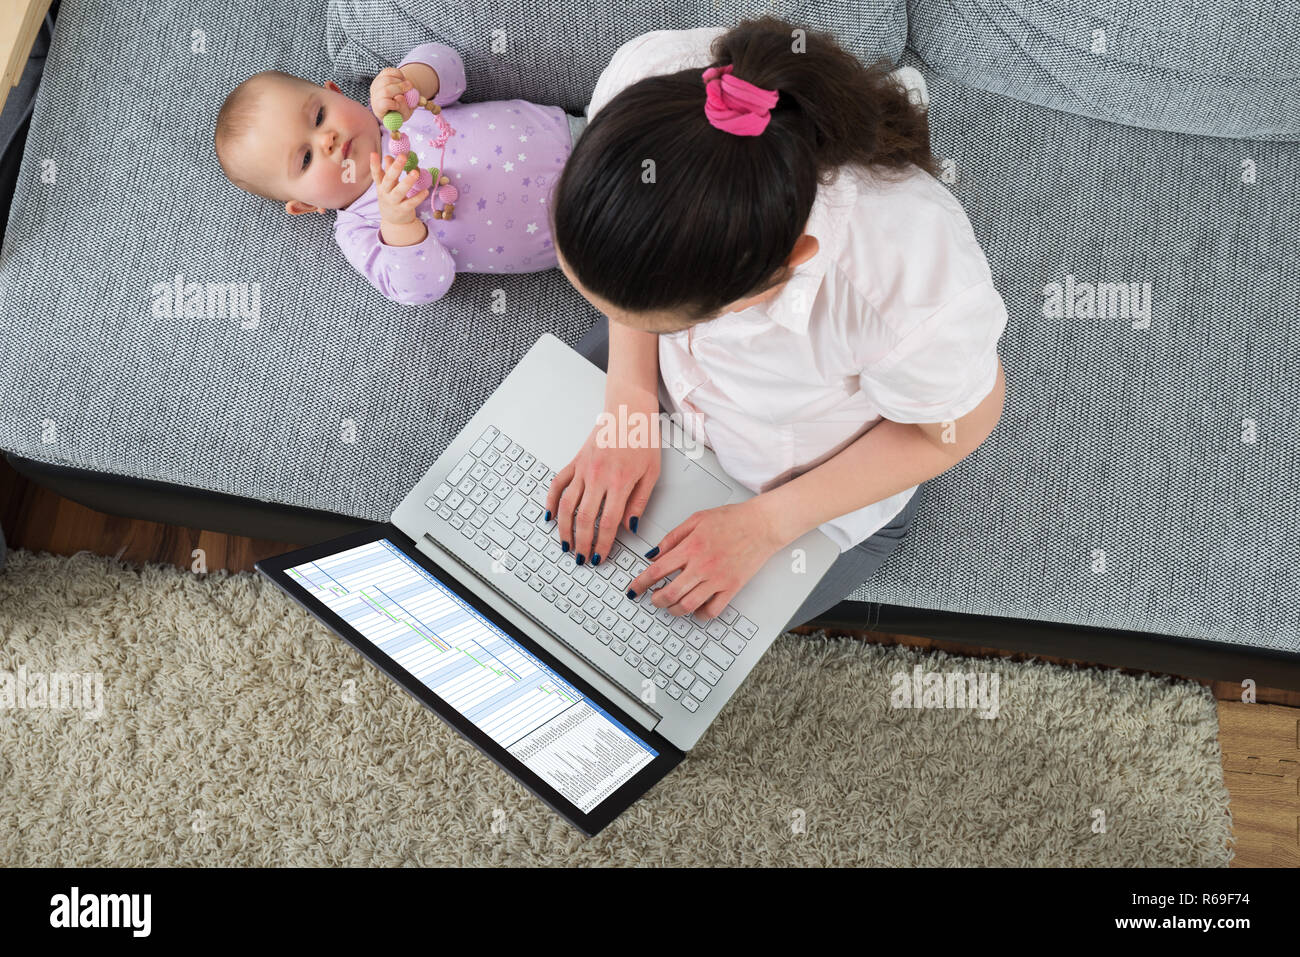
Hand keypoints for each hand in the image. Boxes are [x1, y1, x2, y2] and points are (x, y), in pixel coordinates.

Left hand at [369, 67, 412, 121]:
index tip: (402, 102)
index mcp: (379, 109)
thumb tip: (400, 97)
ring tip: (406, 87)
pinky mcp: (380, 76)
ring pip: (388, 79)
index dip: (394, 103)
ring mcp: (376, 85)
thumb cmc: (401, 109)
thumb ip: (404, 108)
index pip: (383, 104)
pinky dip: (399, 74)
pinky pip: (390, 71)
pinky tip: (402, 80)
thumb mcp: (405, 113)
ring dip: (401, 81)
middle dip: (400, 88)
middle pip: (386, 91)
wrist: (398, 99)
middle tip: (410, 87)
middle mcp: (375, 97)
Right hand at [369, 152, 427, 242]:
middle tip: (402, 156)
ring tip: (415, 172)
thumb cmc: (391, 198)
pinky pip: (410, 203)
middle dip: (395, 168)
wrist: (394, 222)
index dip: (374, 164)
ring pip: (399, 192)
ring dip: (407, 182)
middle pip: (388, 180)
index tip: (373, 153)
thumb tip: (388, 156)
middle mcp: (385, 194)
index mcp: (381, 186)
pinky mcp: (403, 210)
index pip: (376, 174)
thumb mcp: (388, 186)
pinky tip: (425, 191)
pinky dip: (418, 197)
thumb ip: (388, 171)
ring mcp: (393, 203)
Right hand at [545, 398, 660, 565]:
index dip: (602, 544)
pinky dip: (551, 501)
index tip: (600, 557)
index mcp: (619, 482)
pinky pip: (557, 484)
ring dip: (564, 529)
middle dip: (582, 544)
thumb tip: (629, 528)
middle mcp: (597, 476)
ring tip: (566, 545)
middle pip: (584, 519)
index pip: (607, 522)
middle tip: (583, 558)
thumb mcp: (651, 473)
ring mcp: (583, 468)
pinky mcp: (575, 461)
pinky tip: (550, 517)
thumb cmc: (643, 438)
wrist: (628, 411)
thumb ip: (639, 502)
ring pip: (566, 505)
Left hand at [627, 498, 783, 618]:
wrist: (762, 524)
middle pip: (669, 593)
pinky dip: (701, 614)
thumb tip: (653, 554)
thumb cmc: (732, 519)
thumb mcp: (696, 519)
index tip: (633, 589)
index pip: (657, 571)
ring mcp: (718, 579)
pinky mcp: (732, 587)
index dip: (640, 583)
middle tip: (652, 598)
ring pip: (688, 605)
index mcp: (690, 547)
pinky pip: (713, 610)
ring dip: (673, 610)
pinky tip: (696, 608)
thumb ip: (672, 537)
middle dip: (654, 600)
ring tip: (670, 605)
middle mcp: (702, 566)